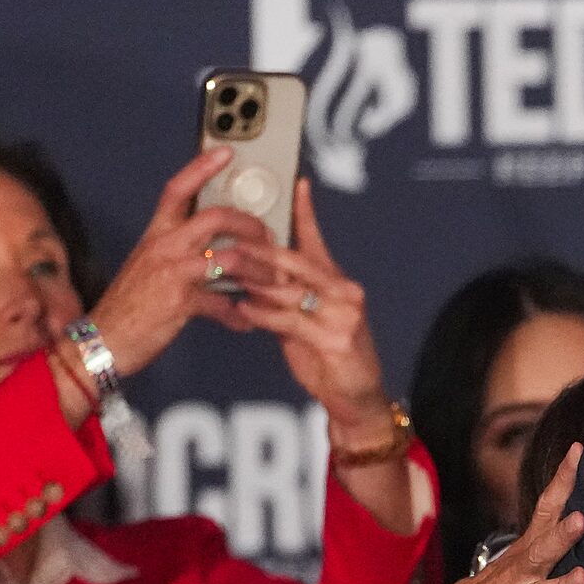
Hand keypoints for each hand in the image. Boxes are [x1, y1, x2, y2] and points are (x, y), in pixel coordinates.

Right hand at [80, 150, 272, 385]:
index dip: (202, 167)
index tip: (227, 152)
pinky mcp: (180, 302)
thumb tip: (212, 252)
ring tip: (271, 282)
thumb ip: (178, 254)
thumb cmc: (129, 307)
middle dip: (249, 225)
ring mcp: (172, 272)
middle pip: (215, 218)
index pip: (178, 189)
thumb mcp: (150, 268)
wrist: (104, 340)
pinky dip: (238, 315)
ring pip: (228, 258)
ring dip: (258, 271)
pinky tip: (246, 322)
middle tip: (268, 237)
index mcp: (156, 234)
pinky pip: (222, 304)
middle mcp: (163, 246)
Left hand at [219, 180, 391, 436]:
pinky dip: (263, 314)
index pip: (317, 241)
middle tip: (227, 238)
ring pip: (290, 289)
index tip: (295, 183)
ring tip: (225, 271)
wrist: (358, 400)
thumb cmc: (331, 360)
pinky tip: (243, 308)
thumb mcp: (307, 323)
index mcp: (338, 283)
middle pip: (295, 261)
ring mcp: (342, 315)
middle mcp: (344, 292)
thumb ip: (286, 300)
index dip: (306, 212)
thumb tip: (255, 283)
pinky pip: (290, 321)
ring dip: (253, 280)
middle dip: (258, 249)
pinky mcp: (335, 340)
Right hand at [398, 446, 583, 583]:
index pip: (544, 510)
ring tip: (581, 580)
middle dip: (561, 534)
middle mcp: (517, 579)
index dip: (561, 481)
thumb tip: (580, 510)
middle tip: (581, 518)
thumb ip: (545, 540)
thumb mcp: (515, 564)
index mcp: (522, 556)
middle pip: (541, 550)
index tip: (579, 450)